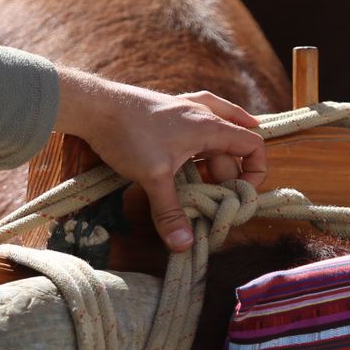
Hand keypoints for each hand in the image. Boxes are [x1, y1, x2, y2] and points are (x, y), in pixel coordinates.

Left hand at [54, 69, 264, 251]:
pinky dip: (205, 134)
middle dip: (230, 173)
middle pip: (232, 145)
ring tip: (218, 178)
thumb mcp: (153, 177)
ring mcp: (184, 108)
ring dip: (220, 153)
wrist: (94, 105)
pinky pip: (199, 119)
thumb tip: (183, 245)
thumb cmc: (128, 135)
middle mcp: (202, 114)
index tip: (241, 193)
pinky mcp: (168, 110)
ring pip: (218, 128)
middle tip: (217, 199)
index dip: (255, 170)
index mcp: (208, 127)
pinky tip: (199, 144)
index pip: (252, 144)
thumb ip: (170, 212)